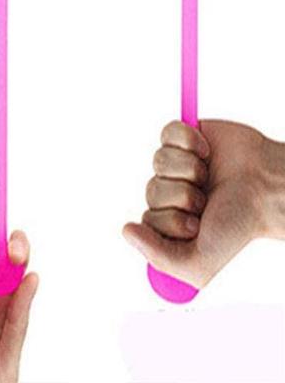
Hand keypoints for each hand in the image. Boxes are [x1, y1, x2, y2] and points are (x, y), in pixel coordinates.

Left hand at [123, 119, 284, 288]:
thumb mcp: (200, 262)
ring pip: (159, 160)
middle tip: (206, 201)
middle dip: (182, 195)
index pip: (147, 219)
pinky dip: (189, 141)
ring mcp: (178, 165)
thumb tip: (126, 231)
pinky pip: (168, 133)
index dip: (173, 221)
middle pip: (152, 189)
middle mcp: (171, 193)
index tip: (197, 224)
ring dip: (188, 169)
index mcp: (171, 221)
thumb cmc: (239, 224)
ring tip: (208, 177)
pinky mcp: (185, 138)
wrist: (268, 189)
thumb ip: (159, 256)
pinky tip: (206, 152)